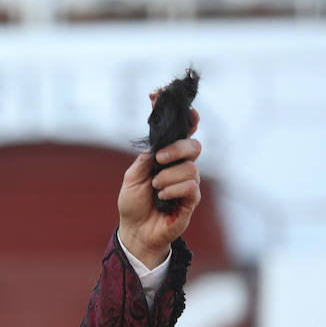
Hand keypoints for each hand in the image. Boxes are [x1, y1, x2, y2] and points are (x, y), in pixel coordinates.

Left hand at [117, 92, 201, 267]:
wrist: (136, 231)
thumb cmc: (134, 204)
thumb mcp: (132, 177)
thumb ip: (144, 160)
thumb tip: (156, 146)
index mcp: (165, 157)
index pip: (178, 132)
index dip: (176, 114)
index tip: (160, 95)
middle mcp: (180, 166)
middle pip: (193, 145)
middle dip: (177, 149)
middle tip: (159, 159)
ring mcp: (188, 182)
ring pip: (191, 168)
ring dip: (168, 178)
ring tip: (156, 189)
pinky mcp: (192, 200)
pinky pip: (191, 187)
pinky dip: (174, 190)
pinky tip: (163, 198)